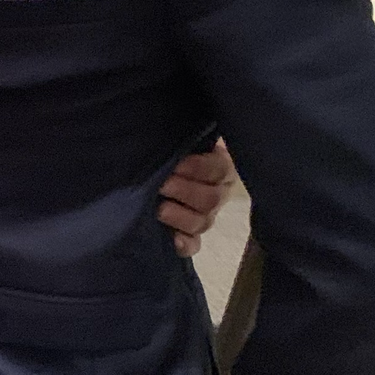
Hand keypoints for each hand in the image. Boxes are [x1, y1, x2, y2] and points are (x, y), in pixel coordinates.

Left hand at [155, 140, 235, 257]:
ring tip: (159, 209)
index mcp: (220, 166)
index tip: (176, 164)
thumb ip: (183, 139)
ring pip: (203, 222)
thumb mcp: (178, 139)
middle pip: (212, 199)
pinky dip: (185, 244)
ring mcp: (205, 216)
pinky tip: (174, 240)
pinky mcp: (190, 236)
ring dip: (181, 217)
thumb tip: (169, 129)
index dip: (199, 168)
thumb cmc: (169, 150)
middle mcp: (217, 193)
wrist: (154, 168)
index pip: (219, 169)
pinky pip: (193, 245)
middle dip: (186, 191)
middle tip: (163, 185)